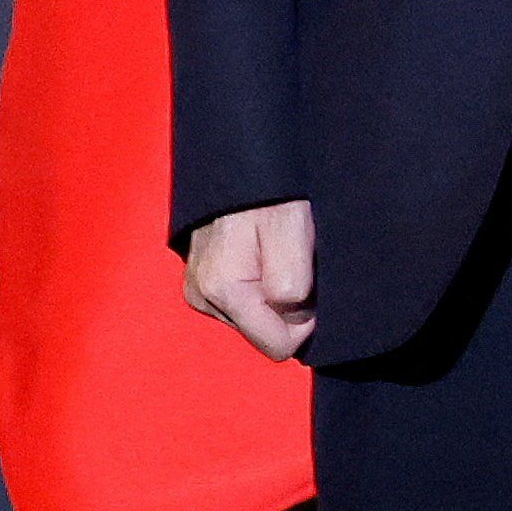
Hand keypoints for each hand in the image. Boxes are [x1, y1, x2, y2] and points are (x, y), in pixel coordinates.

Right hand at [183, 198, 317, 360]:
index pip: (278, 346)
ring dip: (275, 295)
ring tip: (280, 252)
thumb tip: (297, 324)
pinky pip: (243, 302)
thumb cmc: (269, 194)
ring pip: (256, 318)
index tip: (313, 283)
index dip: (305, 321)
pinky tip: (265, 254)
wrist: (237, 164)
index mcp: (224, 292)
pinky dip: (260, 286)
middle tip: (296, 260)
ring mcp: (198, 291)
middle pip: (265, 332)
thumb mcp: (291, 232)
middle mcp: (203, 299)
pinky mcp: (200, 282)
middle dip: (289, 307)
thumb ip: (292, 287)